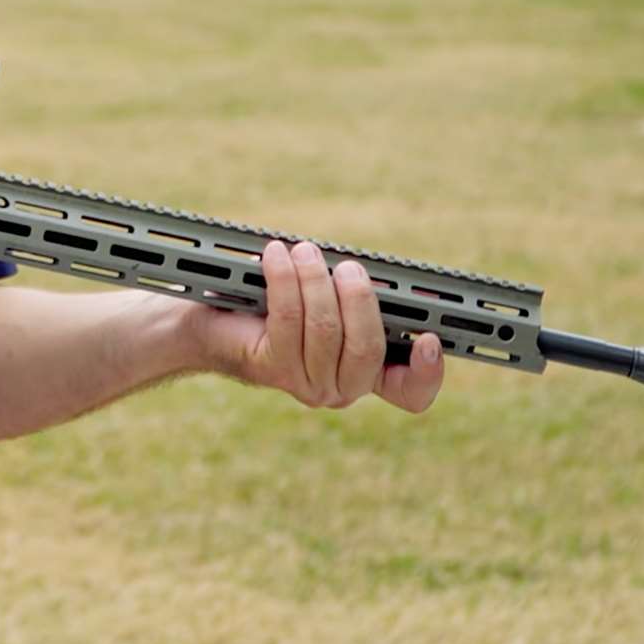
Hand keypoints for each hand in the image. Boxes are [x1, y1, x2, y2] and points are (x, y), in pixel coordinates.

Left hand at [195, 239, 443, 412]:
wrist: (214, 322)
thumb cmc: (281, 304)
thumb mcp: (333, 296)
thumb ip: (369, 295)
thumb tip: (420, 286)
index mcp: (368, 373)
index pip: (410, 392)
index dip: (427, 372)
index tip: (430, 340)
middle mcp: (342, 388)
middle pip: (366, 347)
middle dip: (359, 298)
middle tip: (349, 266)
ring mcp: (307, 384)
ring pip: (324, 328)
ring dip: (314, 280)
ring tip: (304, 251)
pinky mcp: (273, 368)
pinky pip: (288, 318)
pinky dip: (283, 279)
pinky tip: (276, 256)